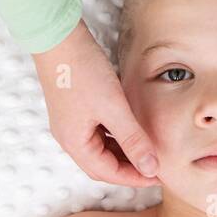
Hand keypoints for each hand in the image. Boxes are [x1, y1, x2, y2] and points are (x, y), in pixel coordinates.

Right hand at [31, 19, 160, 187]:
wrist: (58, 37)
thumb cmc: (82, 71)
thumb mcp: (113, 108)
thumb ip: (133, 140)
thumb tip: (150, 168)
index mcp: (75, 143)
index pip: (107, 173)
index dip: (134, 178)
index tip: (158, 177)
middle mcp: (69, 137)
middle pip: (101, 165)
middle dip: (128, 169)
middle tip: (154, 168)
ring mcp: (70, 123)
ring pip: (100, 149)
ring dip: (122, 153)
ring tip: (147, 151)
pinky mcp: (75, 109)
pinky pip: (97, 133)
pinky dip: (115, 137)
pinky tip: (131, 131)